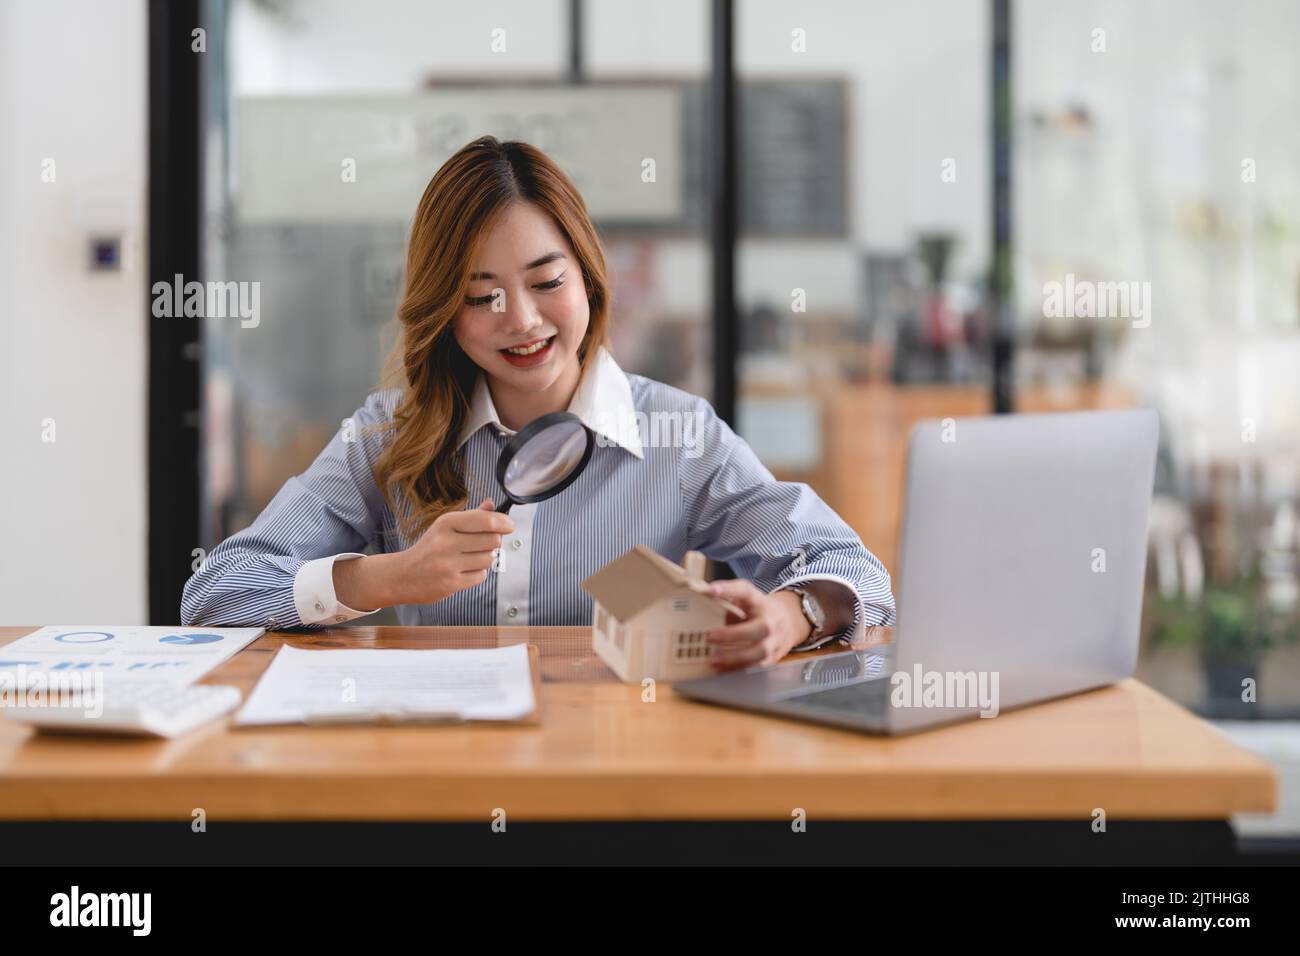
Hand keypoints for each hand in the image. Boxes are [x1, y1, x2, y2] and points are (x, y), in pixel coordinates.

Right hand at [380, 498, 513, 606]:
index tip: (509, 525)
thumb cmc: (428, 548)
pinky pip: (481, 576)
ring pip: (489, 558)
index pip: (485, 520)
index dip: (503, 522)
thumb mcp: (445, 527)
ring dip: (486, 558)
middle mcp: (446, 542)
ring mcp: (448, 564)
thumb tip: (492, 505)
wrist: (401, 575)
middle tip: (484, 544)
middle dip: (494, 542)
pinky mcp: (451, 583)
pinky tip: (464, 570)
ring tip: (471, 558)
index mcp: (446, 523)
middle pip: (492, 540)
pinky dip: (478, 573)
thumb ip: (472, 516)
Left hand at [705, 579, 810, 671]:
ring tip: (712, 659)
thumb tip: (700, 598)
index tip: (711, 590)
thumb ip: (727, 599)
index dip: (728, 590)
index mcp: (759, 601)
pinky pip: (757, 666)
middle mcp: (771, 620)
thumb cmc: (757, 610)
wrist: (788, 622)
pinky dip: (739, 668)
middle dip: (734, 634)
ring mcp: (775, 640)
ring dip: (735, 657)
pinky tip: (722, 669)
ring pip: (761, 651)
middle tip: (709, 637)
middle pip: (761, 627)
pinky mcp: (773, 657)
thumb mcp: (746, 599)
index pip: (745, 591)